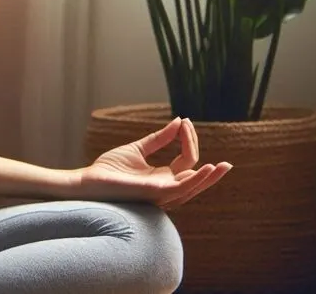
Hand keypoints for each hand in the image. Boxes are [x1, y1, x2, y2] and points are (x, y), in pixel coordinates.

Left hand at [72, 117, 230, 208]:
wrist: (87, 180)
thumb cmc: (109, 168)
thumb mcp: (137, 149)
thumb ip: (158, 139)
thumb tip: (178, 122)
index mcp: (162, 178)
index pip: (185, 162)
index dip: (187, 140)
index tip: (184, 120)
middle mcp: (164, 188)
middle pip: (194, 181)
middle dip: (211, 174)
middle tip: (228, 164)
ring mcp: (158, 193)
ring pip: (190, 188)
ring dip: (206, 178)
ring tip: (220, 166)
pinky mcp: (151, 193)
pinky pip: (176, 189)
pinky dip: (192, 180)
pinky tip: (201, 168)